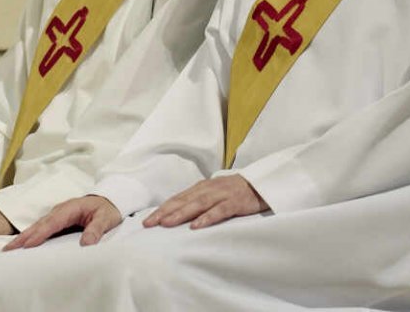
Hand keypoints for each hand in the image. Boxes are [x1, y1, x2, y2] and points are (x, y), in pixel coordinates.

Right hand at [4, 195, 122, 249]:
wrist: (110, 200)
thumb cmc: (107, 209)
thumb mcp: (106, 219)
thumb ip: (96, 230)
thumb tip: (86, 244)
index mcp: (70, 209)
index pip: (52, 223)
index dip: (39, 234)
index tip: (27, 245)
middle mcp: (60, 211)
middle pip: (39, 224)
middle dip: (23, 236)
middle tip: (8, 249)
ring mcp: (58, 215)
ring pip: (38, 226)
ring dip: (24, 236)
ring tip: (10, 249)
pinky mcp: (58, 221)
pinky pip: (42, 228)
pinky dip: (31, 236)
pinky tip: (23, 245)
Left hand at [143, 174, 268, 230]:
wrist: (262, 184)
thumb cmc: (235, 192)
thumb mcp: (214, 194)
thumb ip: (198, 201)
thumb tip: (177, 214)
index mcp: (201, 188)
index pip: (177, 198)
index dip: (162, 209)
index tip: (147, 220)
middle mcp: (209, 189)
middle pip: (183, 200)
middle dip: (165, 212)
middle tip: (149, 223)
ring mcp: (222, 195)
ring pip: (198, 204)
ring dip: (181, 213)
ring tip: (167, 223)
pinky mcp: (235, 202)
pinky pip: (219, 211)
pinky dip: (207, 218)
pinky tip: (196, 226)